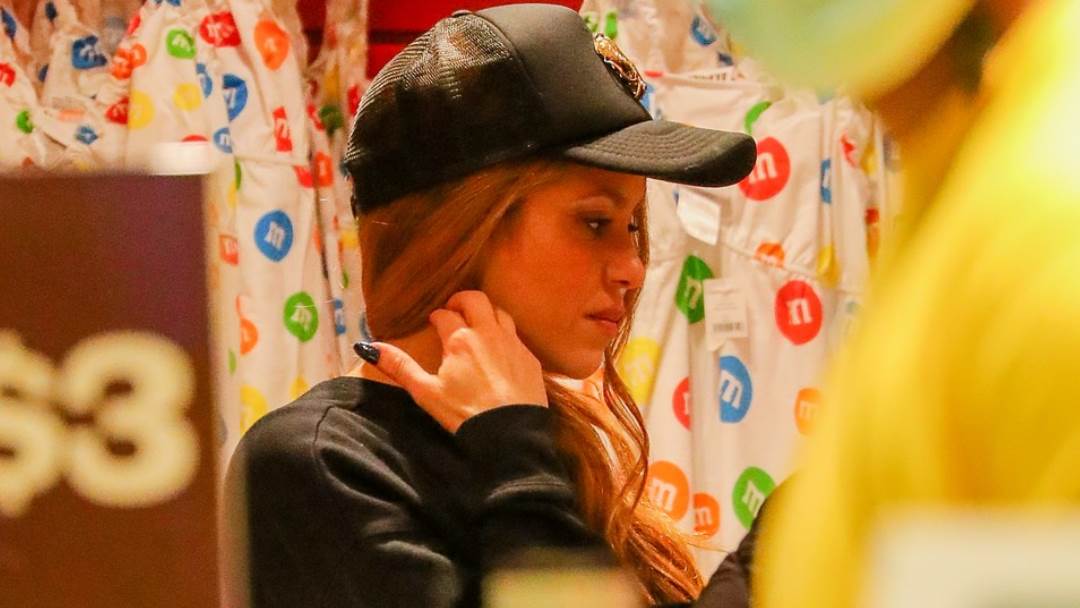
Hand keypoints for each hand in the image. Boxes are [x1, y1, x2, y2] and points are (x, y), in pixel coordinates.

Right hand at [364, 291, 547, 432]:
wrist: (511, 436)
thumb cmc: (465, 414)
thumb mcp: (425, 393)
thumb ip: (399, 366)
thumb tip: (368, 348)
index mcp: (460, 339)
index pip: (444, 315)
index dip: (436, 316)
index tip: (433, 322)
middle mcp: (488, 333)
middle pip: (476, 300)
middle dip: (462, 300)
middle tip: (453, 310)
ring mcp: (513, 344)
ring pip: (500, 312)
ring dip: (486, 313)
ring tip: (477, 324)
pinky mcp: (530, 358)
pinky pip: (517, 336)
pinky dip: (505, 335)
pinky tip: (500, 349)